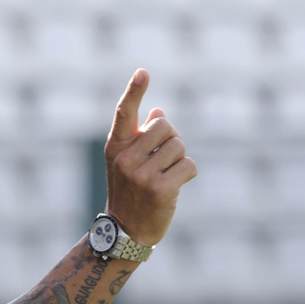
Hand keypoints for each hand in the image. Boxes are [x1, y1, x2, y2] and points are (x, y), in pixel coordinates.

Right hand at [104, 69, 196, 246]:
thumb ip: (142, 136)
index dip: (134, 91)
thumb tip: (158, 111)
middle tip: (163, 160)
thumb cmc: (131, 191)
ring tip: (166, 176)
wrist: (126, 231)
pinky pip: (188, 165)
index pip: (123, 113)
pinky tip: (174, 187)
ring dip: (179, 160)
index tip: (143, 72)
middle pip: (165, 126)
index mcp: (116, 147)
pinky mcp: (159, 190)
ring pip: (179, 146)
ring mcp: (140, 175)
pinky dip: (187, 174)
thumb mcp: (129, 162)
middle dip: (171, 140)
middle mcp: (125, 159)